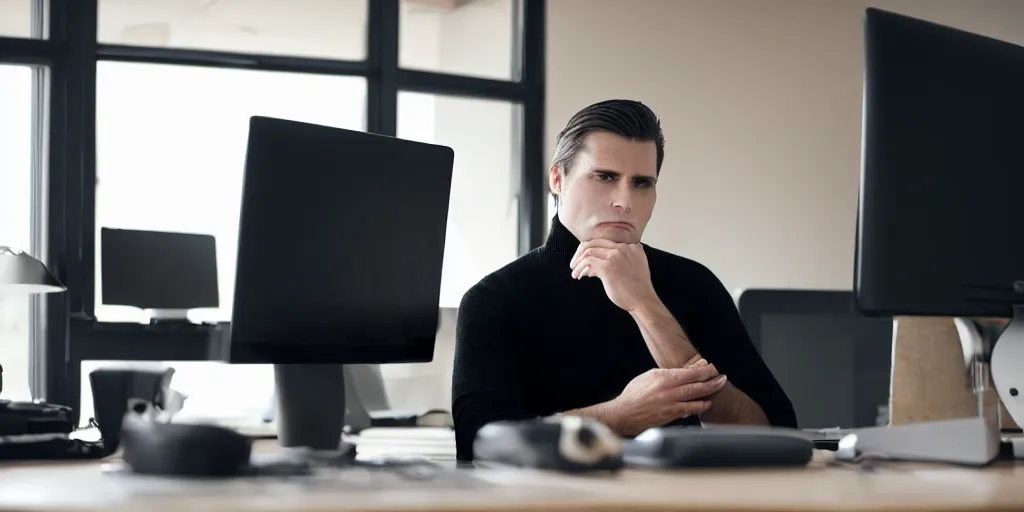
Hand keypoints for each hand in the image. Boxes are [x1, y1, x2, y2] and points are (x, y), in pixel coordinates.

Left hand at [569, 239, 657, 311]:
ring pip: (588, 252)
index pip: (603, 241)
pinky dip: (581, 269)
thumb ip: (624, 258)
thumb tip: (596, 261)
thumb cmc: (637, 289)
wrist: (643, 301)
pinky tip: (580, 276)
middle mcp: (624, 248)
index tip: (583, 259)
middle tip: (574, 264)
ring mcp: (615, 257)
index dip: (590, 249)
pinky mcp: (608, 267)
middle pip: (594, 243)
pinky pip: (587, 263)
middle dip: (580, 253)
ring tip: (575, 272)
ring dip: (578, 263)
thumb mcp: (636, 266)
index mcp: (631, 247)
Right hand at [606, 363, 727, 436]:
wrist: (624, 413)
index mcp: (663, 377)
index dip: (704, 370)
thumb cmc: (634, 394)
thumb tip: (682, 372)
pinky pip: (689, 410)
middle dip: (712, 381)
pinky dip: (699, 406)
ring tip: (718, 389)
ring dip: (709, 393)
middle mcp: (668, 390)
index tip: (712, 367)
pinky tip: (706, 404)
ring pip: (695, 398)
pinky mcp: (670, 416)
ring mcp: (670, 404)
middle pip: (696, 385)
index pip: (689, 372)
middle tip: (723, 378)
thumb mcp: (649, 376)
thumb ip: (666, 374)